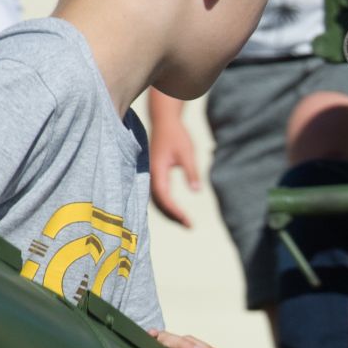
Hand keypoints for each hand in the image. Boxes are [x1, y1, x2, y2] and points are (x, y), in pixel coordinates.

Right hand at [146, 92, 199, 227]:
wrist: (164, 121)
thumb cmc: (177, 135)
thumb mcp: (188, 153)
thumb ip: (191, 172)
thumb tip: (197, 191)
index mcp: (157, 170)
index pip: (164, 196)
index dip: (174, 210)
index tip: (187, 220)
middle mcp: (150, 175)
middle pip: (158, 203)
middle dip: (172, 216)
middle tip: (190, 226)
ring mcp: (150, 175)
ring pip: (156, 200)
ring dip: (169, 212)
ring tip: (186, 222)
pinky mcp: (153, 174)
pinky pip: (157, 194)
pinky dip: (166, 205)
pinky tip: (176, 212)